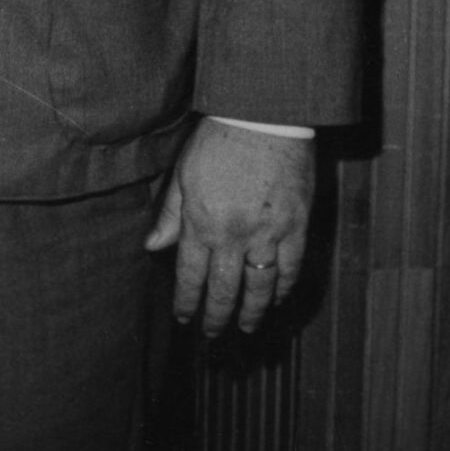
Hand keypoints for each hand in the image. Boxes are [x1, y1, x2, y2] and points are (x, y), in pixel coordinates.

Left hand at [144, 118, 314, 335]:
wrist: (264, 117)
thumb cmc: (218, 141)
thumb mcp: (184, 174)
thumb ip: (171, 215)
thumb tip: (152, 246)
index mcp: (201, 221)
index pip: (191, 275)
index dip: (187, 301)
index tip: (184, 318)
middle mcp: (233, 234)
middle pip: (224, 289)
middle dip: (216, 316)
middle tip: (211, 333)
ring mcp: (268, 233)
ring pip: (260, 287)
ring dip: (252, 312)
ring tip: (246, 328)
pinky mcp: (296, 226)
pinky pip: (291, 268)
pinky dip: (283, 289)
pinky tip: (276, 299)